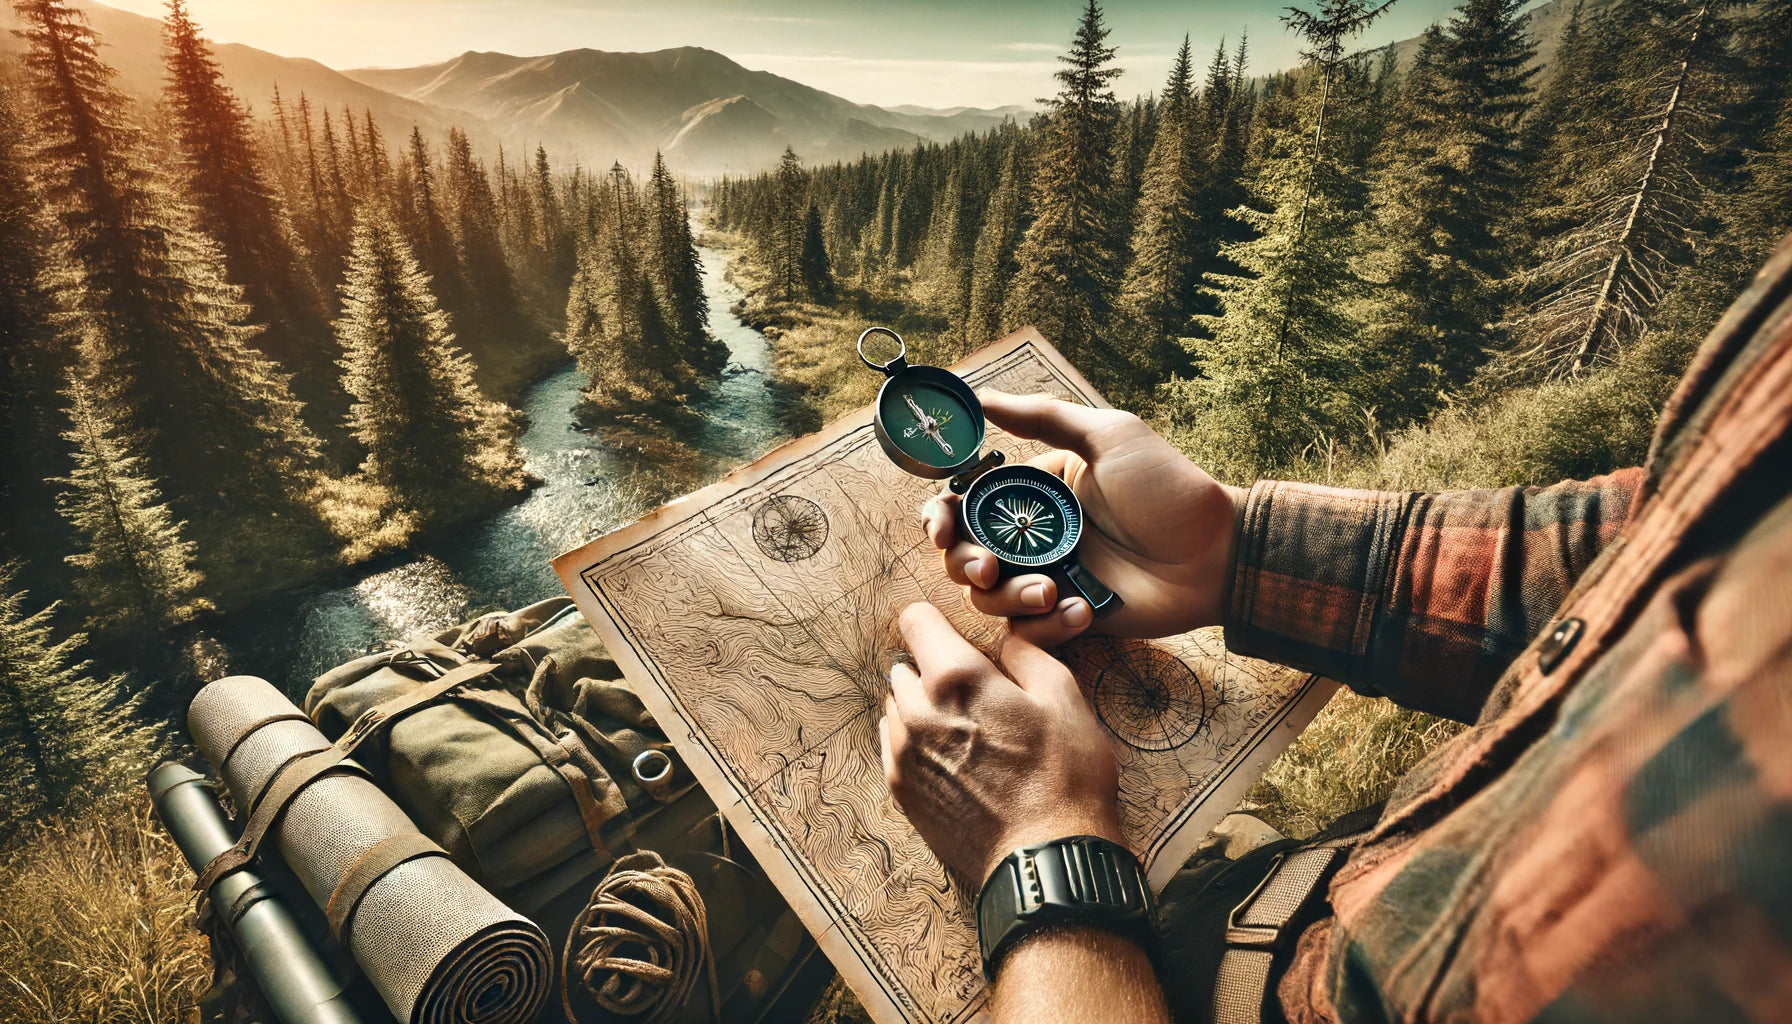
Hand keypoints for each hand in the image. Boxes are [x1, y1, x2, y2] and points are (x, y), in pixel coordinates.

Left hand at [880, 601, 1121, 884]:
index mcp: (955, 678)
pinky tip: (953, 758)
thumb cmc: (1064, 778)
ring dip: (921, 707)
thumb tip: (1003, 638)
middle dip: (933, 669)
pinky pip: (893, 744)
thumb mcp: (1064, 698)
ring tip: (967, 731)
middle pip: (904, 665)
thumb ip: (1025, 653)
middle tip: (976, 694)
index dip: (938, 622)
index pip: (916, 620)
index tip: (958, 639)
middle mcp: (916, 710)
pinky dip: (914, 741)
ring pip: (896, 706)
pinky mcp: (900, 790)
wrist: (1045, 859)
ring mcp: (902, 753)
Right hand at [922, 390, 1241, 645]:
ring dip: (1009, 598)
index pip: (964, 505)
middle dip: (964, 564)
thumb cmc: (1168, 489)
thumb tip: (979, 394)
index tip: (942, 525)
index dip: (940, 516)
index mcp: (1034, 493)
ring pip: (989, 601)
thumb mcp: (1108, 437)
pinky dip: (1045, 627)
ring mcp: (1049, 580)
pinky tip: (1082, 610)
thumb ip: (1043, 416)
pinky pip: (1028, 634)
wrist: (1217, 553)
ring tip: (1052, 590)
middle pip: (963, 556)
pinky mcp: (1068, 620)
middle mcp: (1033, 537)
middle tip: (988, 568)